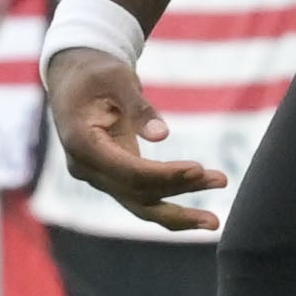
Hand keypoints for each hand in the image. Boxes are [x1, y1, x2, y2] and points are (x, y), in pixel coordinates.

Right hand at [49, 43, 226, 231]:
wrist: (74, 78)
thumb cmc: (96, 73)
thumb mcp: (117, 78)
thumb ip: (138, 107)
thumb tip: (163, 135)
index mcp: (81, 143)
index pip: (128, 171)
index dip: (164, 174)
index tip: (198, 169)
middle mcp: (86, 168)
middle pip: (136, 193)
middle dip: (179, 191)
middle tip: (221, 181)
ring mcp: (97, 176)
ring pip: (139, 204)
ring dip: (178, 212)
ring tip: (212, 221)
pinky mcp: (111, 177)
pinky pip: (140, 198)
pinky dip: (167, 204)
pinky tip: (196, 214)